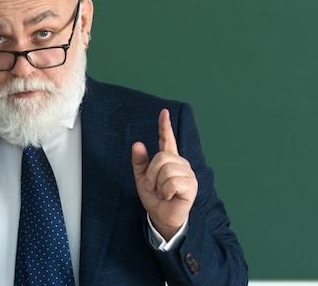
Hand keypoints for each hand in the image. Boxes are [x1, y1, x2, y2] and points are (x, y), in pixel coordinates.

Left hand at [131, 109, 197, 240]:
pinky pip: (172, 182)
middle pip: (161, 157)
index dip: (164, 125)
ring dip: (158, 184)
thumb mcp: (141, 178)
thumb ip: (139, 162)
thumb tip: (137, 143)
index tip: (163, 112)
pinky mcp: (191, 185)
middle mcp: (180, 163)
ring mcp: (187, 173)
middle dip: (151, 173)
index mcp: (168, 159)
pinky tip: (170, 197)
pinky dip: (165, 191)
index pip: (167, 139)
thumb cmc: (154, 197)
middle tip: (152, 186)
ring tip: (162, 193)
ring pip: (166, 169)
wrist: (161, 217)